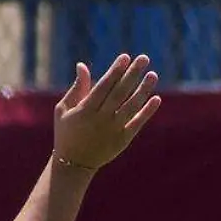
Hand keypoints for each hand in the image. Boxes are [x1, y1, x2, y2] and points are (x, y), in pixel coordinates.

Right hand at [52, 55, 161, 170]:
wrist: (73, 164)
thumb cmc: (66, 131)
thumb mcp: (64, 109)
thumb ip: (77, 88)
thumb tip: (82, 65)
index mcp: (85, 109)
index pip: (104, 86)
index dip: (115, 71)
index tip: (125, 57)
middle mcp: (101, 119)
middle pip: (120, 93)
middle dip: (132, 74)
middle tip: (144, 58)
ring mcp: (113, 130)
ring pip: (131, 107)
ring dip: (143, 90)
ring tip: (153, 75)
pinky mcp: (122, 140)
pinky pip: (137, 123)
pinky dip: (147, 111)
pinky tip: (156, 99)